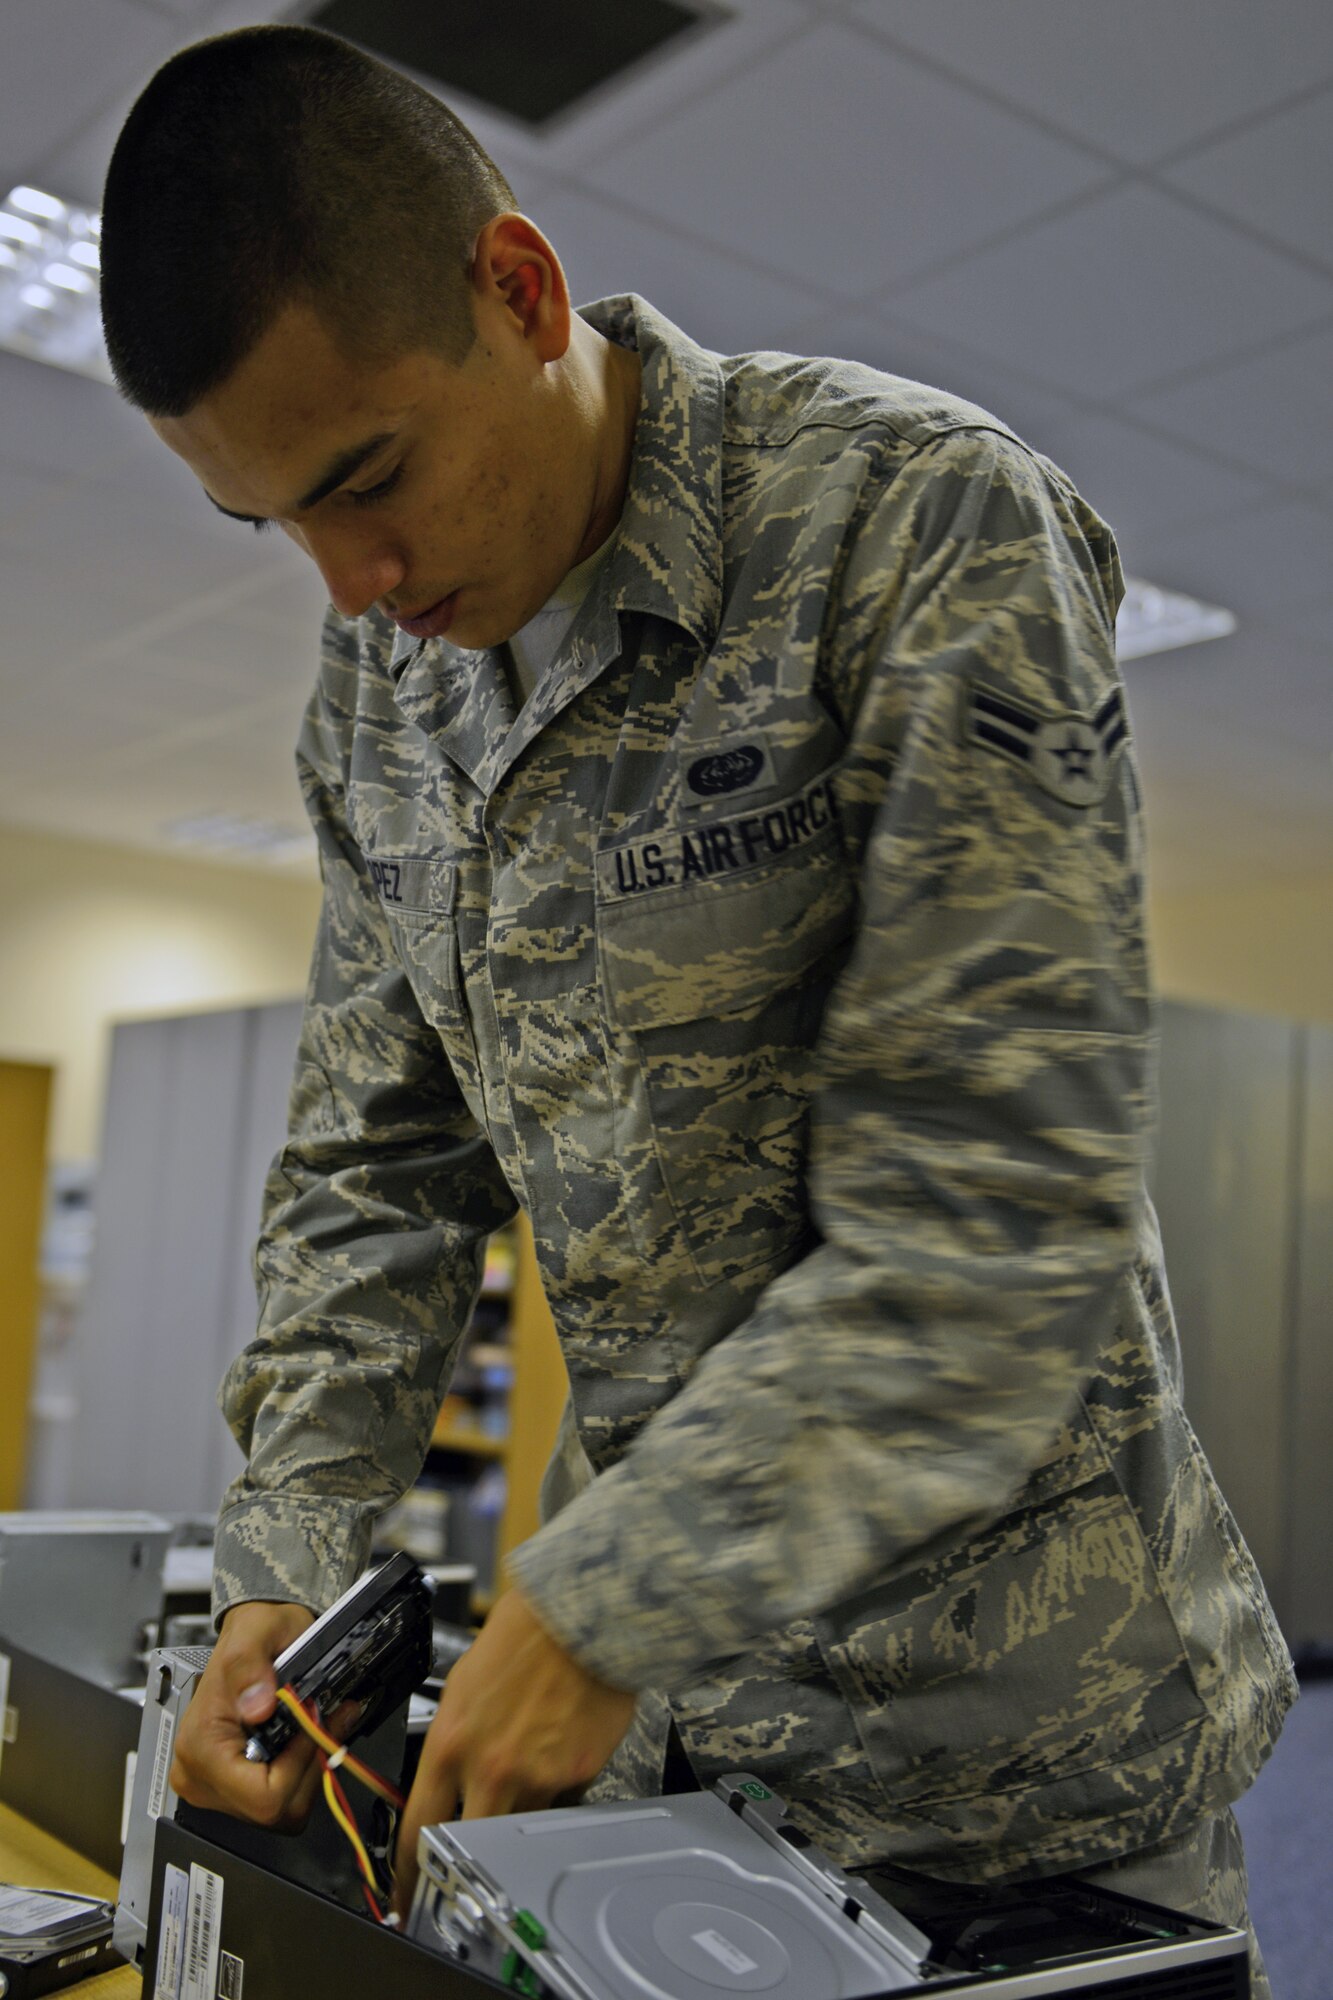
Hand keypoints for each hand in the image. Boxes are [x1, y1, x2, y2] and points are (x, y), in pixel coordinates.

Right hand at [170, 1599, 326, 1830]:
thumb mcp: (258, 1632)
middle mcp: (198, 1777)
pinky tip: (305, 1739)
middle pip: (273, 1810)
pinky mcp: (230, 1787)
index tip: (312, 1727)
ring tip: (318, 1726)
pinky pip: (277, 1801)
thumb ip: (252, 1666)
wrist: (252, 1634)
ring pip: (280, 1812)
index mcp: (199, 1748)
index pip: (261, 1797)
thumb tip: (258, 1708)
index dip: (299, 1765)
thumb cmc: (254, 1633)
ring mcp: (213, 1787)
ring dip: (309, 1769)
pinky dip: (299, 1772)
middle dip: (309, 1765)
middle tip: (326, 1720)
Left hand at [391, 1588, 634, 1918]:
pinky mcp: (577, 1775)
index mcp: (451, 1743)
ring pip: (518, 1827)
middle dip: (463, 1862)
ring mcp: (536, 1777)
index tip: (409, 1897)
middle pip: (467, 1847)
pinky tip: (561, 1748)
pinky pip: (561, 1800)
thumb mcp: (464, 1685)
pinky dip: (556, 1787)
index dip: (409, 1875)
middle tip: (464, 1873)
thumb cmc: (523, 1635)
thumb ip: (453, 1738)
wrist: (580, 1615)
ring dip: (516, 1815)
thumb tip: (449, 1776)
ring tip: (528, 1768)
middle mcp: (490, 1769)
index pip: (416, 1830)